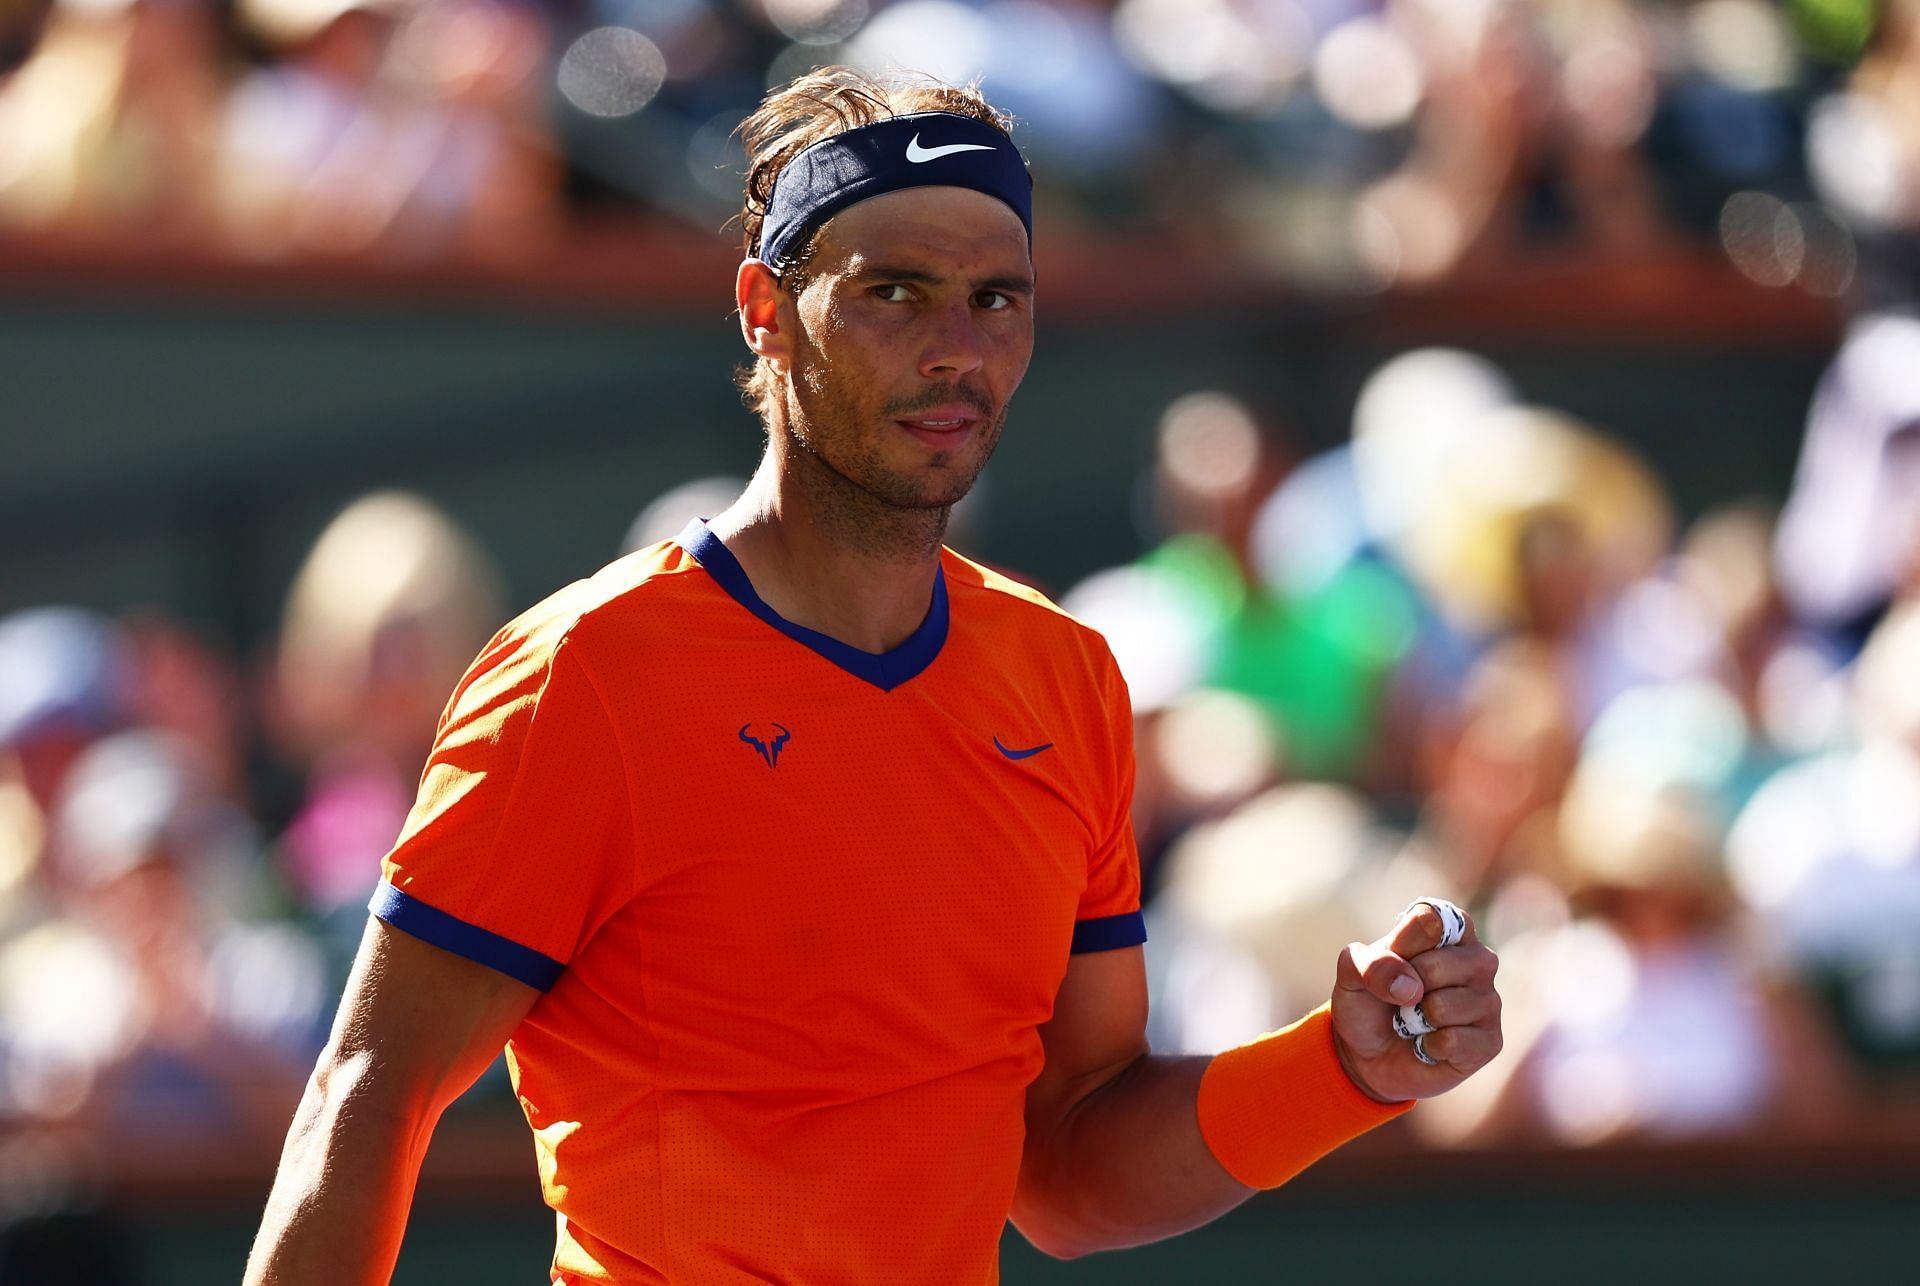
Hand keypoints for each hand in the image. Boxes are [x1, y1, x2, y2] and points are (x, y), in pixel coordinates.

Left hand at [1329, 900, 1501, 1103]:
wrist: (1369, 1054)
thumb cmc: (1367, 1001)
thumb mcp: (1352, 973)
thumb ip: (1369, 963)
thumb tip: (1409, 987)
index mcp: (1449, 929)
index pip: (1432, 920)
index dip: (1402, 945)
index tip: (1394, 957)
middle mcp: (1477, 959)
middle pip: (1435, 966)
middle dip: (1403, 988)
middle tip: (1402, 998)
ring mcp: (1488, 999)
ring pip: (1443, 1007)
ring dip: (1414, 1021)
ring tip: (1416, 1021)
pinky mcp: (1491, 1040)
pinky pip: (1453, 1041)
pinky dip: (1428, 1046)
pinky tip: (1430, 1043)